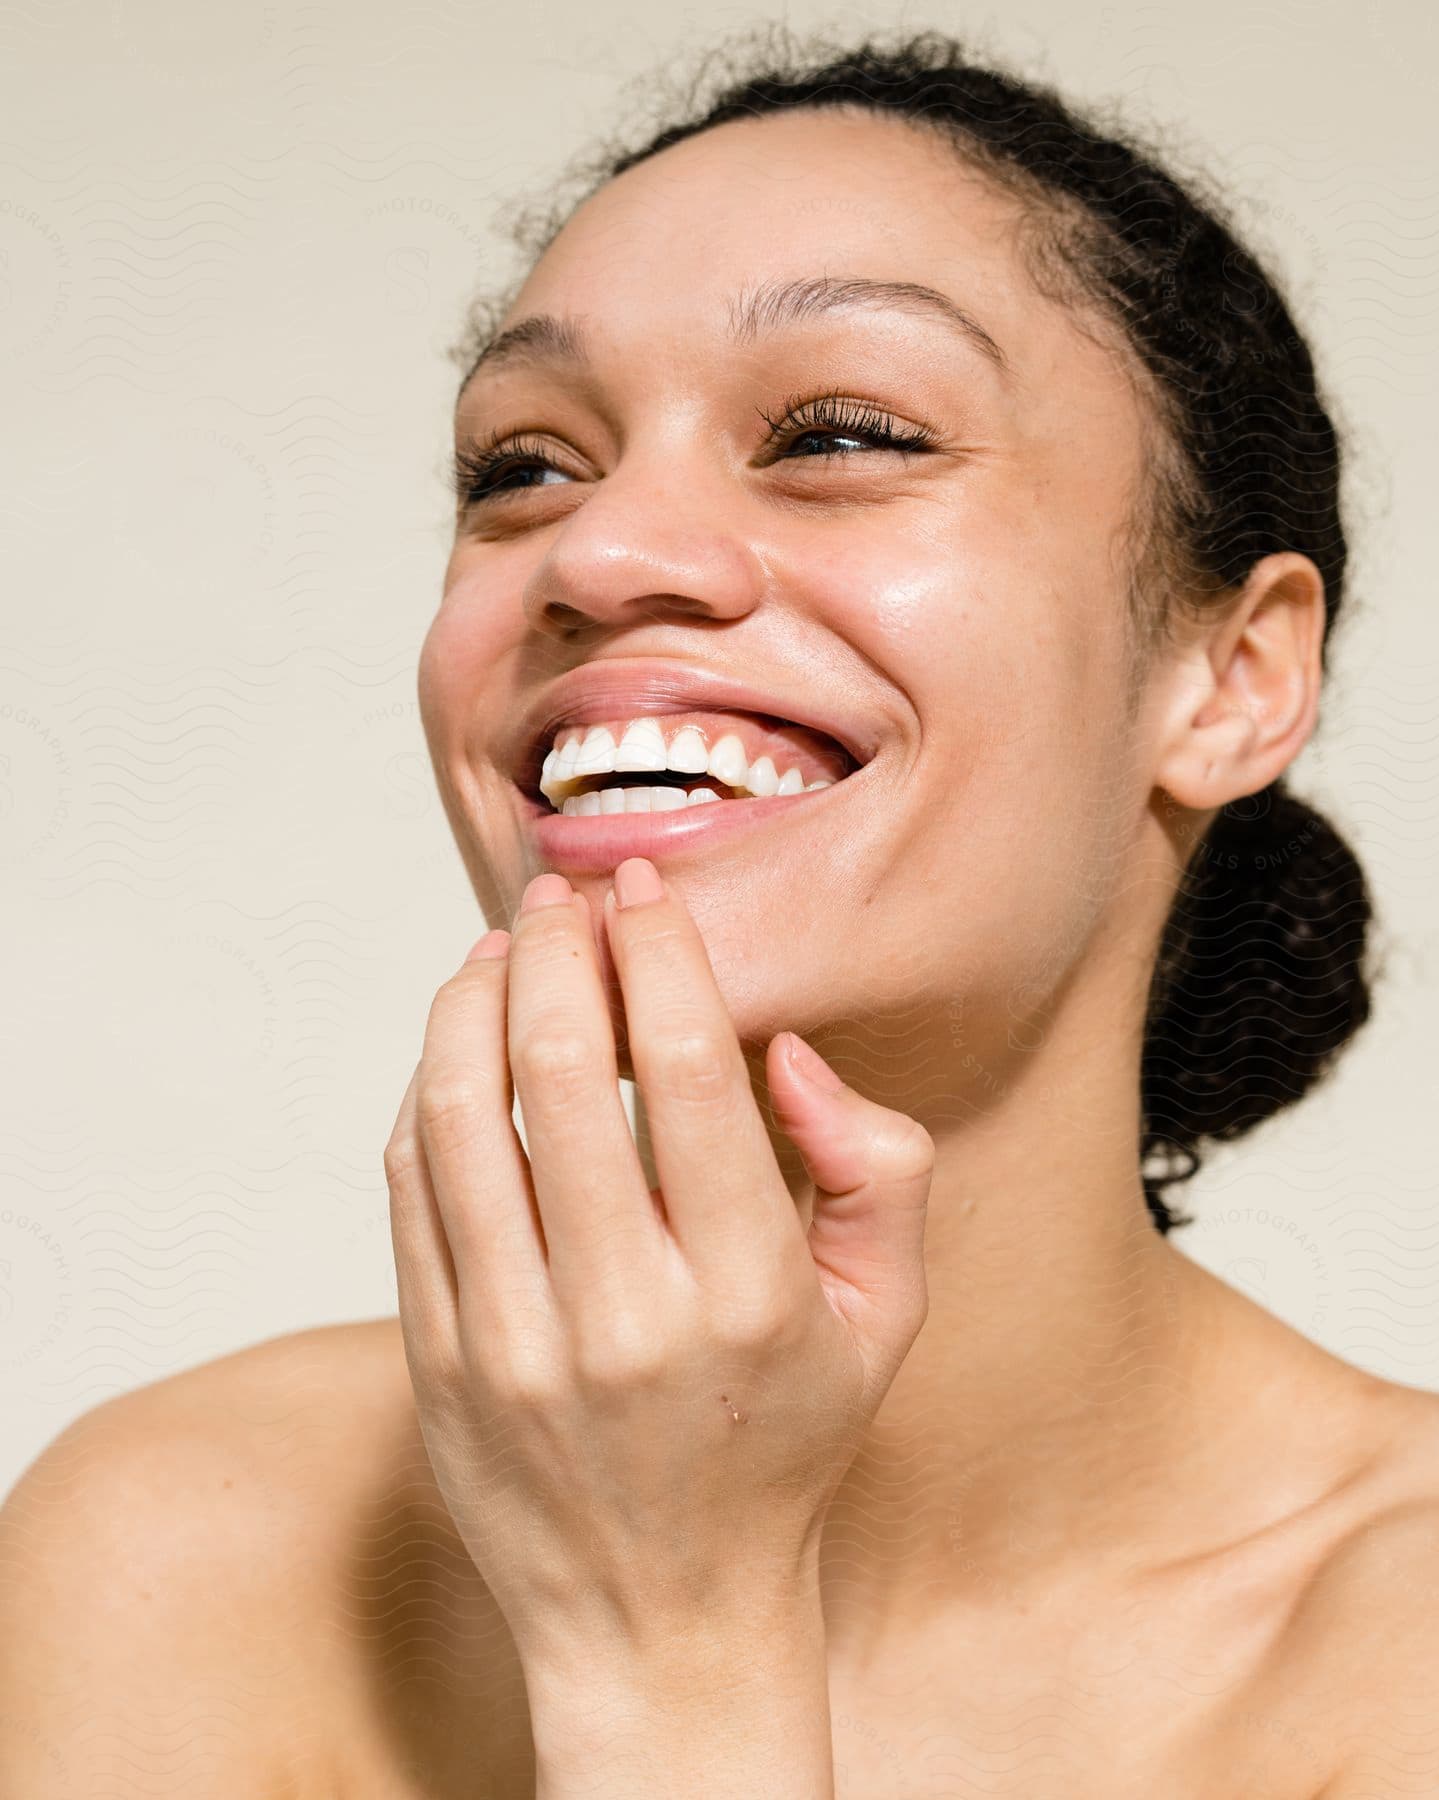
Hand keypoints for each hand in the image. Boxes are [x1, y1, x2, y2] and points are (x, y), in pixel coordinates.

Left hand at [384, 857, 933, 1672]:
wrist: (662, 1615)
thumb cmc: (783, 1443)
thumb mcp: (889, 1315)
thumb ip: (879, 1164)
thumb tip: (784, 1051)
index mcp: (747, 1292)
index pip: (684, 1069)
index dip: (658, 949)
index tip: (643, 888)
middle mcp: (622, 1316)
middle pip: (556, 1069)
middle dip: (553, 949)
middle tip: (560, 897)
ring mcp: (513, 1344)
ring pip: (461, 1116)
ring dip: (470, 1003)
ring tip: (497, 948)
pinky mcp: (439, 1362)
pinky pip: (411, 1189)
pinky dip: (427, 1091)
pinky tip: (457, 1044)